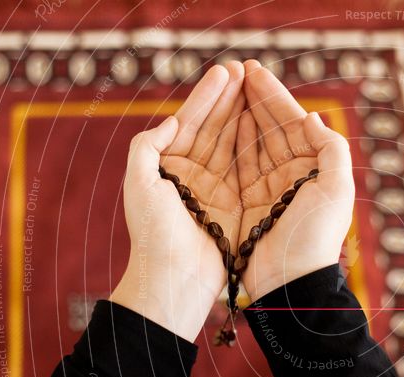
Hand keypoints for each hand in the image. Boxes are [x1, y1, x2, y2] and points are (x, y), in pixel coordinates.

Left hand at [110, 62, 244, 340]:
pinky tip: (264, 122)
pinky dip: (255, 144)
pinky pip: (247, 168)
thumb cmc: (153, 233)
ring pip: (232, 143)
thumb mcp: (139, 184)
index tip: (226, 72)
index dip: (207, 96)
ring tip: (257, 87)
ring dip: (243, 114)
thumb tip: (172, 120)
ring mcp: (215, 188)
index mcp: (167, 166)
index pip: (190, 123)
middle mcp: (192, 174)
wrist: (175, 279)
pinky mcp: (236, 204)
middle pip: (213, 128)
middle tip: (246, 70)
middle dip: (228, 99)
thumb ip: (148, 147)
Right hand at [236, 60, 354, 299]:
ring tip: (224, 87)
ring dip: (239, 114)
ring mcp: (267, 188)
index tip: (254, 72)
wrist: (291, 281)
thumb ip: (331, 150)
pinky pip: (236, 165)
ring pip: (251, 142)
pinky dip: (229, 142)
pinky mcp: (246, 203)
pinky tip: (220, 121)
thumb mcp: (336, 190)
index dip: (274, 96)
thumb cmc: (315, 236)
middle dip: (254, 99)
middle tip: (235, 71)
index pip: (291, 124)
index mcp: (313, 169)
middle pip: (269, 128)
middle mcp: (290, 175)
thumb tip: (311, 118)